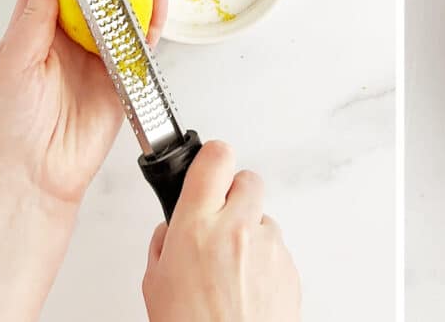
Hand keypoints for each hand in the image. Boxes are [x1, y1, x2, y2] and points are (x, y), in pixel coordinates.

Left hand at [0, 0, 167, 206]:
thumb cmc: (10, 126)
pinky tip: (161, 1)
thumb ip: (33, 18)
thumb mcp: (13, 63)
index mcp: (34, 31)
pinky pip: (143, 46)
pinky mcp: (122, 79)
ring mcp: (97, 58)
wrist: (37, 175)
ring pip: (124, 13)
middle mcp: (68, 40)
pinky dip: (154, 23)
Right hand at [142, 142, 300, 321]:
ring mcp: (269, 246)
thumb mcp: (154, 284)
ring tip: (230, 269)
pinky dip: (263, 260)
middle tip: (219, 216)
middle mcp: (238, 228)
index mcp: (198, 225)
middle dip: (234, 193)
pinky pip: (276, 248)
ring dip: (249, 232)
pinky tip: (246, 287)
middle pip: (248, 179)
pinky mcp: (290, 266)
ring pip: (263, 218)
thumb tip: (172, 231)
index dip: (211, 158)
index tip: (207, 164)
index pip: (215, 158)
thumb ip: (165, 245)